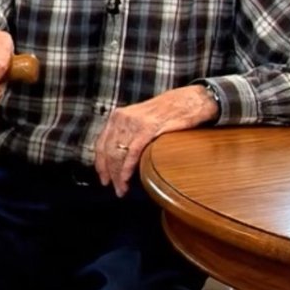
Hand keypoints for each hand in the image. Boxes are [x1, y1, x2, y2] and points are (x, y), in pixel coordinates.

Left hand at [93, 85, 217, 195]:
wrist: (189, 101)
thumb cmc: (168, 112)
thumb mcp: (141, 120)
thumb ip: (130, 134)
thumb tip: (122, 156)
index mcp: (118, 116)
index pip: (101, 143)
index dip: (100, 163)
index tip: (103, 177)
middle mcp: (122, 118)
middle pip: (107, 151)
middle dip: (109, 173)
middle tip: (114, 188)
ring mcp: (134, 123)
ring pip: (117, 153)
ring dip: (117, 175)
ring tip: (121, 189)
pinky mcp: (148, 128)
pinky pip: (132, 152)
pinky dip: (127, 168)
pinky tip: (126, 179)